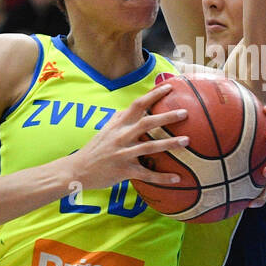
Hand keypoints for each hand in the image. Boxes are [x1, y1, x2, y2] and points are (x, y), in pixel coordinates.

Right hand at [71, 84, 190, 189]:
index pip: (138, 105)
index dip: (154, 95)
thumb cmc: (95, 149)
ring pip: (150, 147)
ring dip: (170, 144)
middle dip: (167, 117)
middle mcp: (121, 136)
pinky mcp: (124, 171)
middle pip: (147, 123)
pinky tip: (178, 178)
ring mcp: (123, 154)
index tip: (170, 88)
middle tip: (185, 113)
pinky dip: (162, 177)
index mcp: (118, 125)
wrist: (77, 169)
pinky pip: (147, 174)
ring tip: (187, 141)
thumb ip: (120, 118)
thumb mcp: (106, 129)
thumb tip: (135, 107)